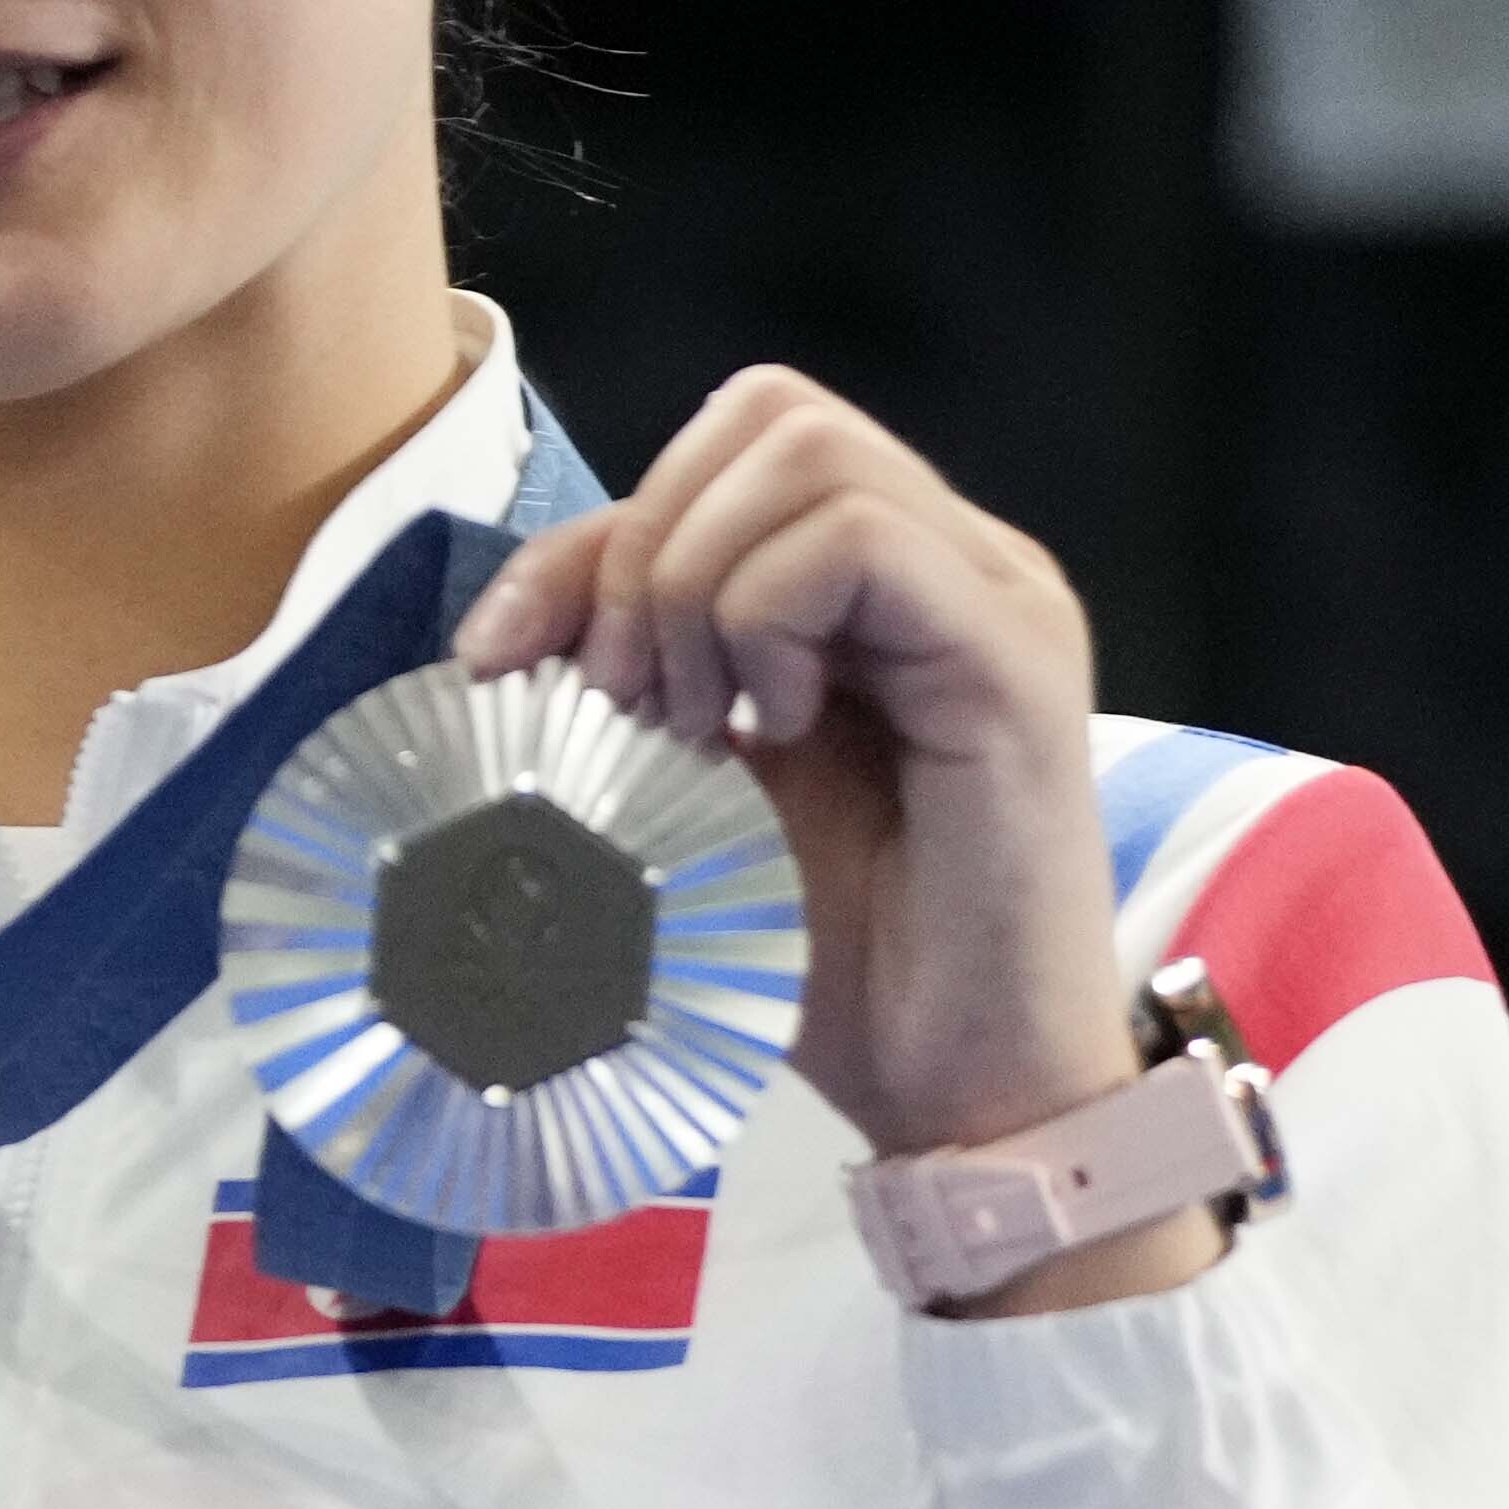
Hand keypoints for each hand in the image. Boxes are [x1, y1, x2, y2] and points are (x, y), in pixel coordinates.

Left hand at [454, 366, 1210, 1315]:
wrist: (962, 1092)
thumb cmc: (833, 963)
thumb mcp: (685, 795)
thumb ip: (622, 692)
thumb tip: (491, 641)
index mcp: (883, 586)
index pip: (716, 457)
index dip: (582, 542)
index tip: (498, 666)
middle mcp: (955, 562)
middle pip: (765, 416)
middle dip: (643, 545)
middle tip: (623, 703)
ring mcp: (998, 596)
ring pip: (809, 455)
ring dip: (698, 586)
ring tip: (697, 725)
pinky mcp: (1017, 656)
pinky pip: (862, 542)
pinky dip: (768, 619)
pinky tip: (770, 734)